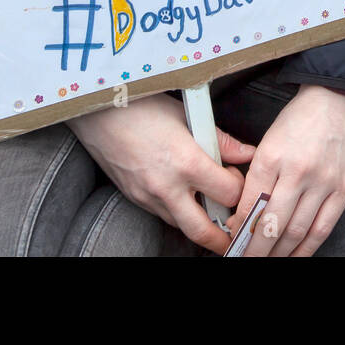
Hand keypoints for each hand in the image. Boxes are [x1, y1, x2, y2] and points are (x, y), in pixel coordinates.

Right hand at [69, 93, 253, 253]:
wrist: (99, 110)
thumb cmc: (143, 105)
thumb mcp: (188, 115)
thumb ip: (220, 140)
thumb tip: (246, 153)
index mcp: (186, 161)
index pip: (228, 194)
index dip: (238, 188)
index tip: (236, 177)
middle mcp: (167, 186)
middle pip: (203, 230)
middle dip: (222, 239)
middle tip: (233, 236)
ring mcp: (148, 196)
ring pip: (181, 225)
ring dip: (198, 223)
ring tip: (210, 210)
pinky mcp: (134, 198)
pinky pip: (162, 214)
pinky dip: (177, 211)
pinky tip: (183, 196)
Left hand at [228, 85, 344, 257]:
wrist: (338, 97)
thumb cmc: (299, 118)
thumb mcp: (269, 140)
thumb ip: (257, 175)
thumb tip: (244, 212)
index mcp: (272, 155)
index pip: (250, 204)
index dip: (239, 229)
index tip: (231, 240)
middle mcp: (296, 171)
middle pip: (271, 225)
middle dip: (254, 251)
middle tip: (243, 260)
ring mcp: (322, 182)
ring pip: (295, 232)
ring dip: (278, 254)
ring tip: (265, 261)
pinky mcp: (342, 190)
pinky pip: (322, 229)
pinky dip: (307, 249)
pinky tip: (294, 257)